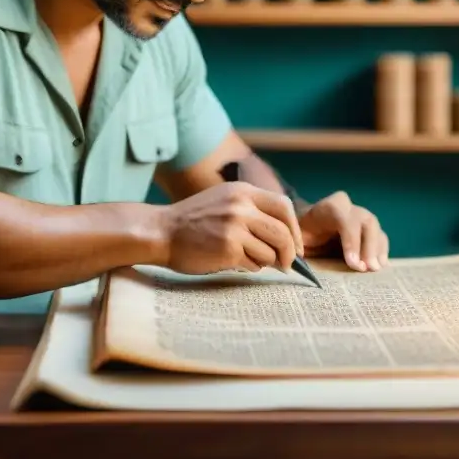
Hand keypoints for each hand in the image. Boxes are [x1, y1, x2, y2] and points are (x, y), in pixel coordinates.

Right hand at [159, 182, 303, 273]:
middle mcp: (242, 206)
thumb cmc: (193, 221)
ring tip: (250, 260)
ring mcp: (235, 227)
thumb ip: (251, 210)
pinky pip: (254, 264)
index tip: (297, 245)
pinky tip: (235, 262)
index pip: (284, 207)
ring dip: (266, 261)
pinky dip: (250, 267)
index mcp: (243, 191)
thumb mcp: (224, 201)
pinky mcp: (228, 248)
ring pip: (270, 252)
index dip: (295, 229)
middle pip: (283, 232)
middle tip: (287, 264)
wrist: (161, 231)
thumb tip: (285, 236)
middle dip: (289, 253)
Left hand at [298, 191, 388, 271]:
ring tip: (375, 269)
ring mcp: (359, 216)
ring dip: (377, 249)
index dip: (351, 240)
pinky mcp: (368, 228)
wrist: (306, 227)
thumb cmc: (300, 234)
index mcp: (328, 207)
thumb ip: (298, 245)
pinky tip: (381, 265)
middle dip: (368, 246)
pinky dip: (382, 250)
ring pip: (375, 227)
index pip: (344, 218)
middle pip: (365, 221)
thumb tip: (300, 262)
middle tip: (367, 268)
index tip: (353, 263)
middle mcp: (347, 207)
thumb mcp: (295, 237)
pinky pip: (380, 236)